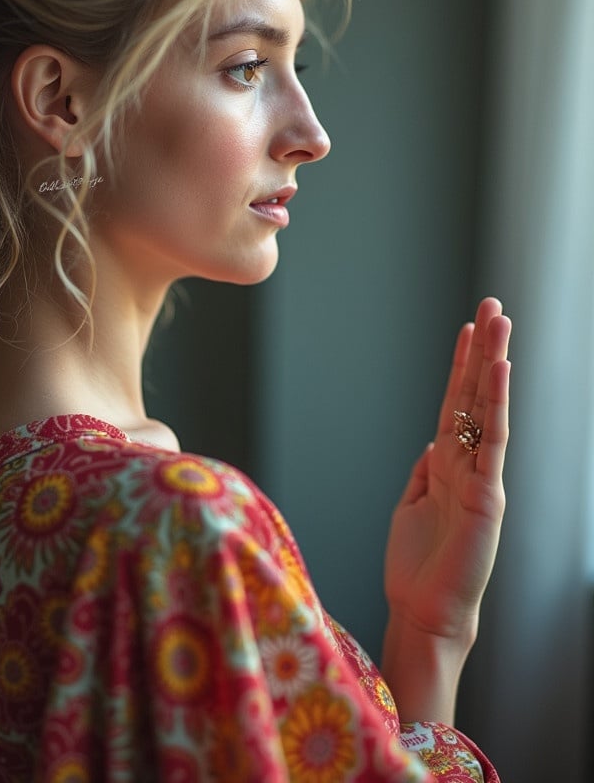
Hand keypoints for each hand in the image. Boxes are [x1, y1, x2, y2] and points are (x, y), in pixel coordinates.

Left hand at [381, 298, 510, 721]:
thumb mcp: (413, 503)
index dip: (461, 365)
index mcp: (449, 463)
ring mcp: (482, 476)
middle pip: (477, 395)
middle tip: (492, 305)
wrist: (424, 610)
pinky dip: (497, 404)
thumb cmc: (417, 565)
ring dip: (494, 363)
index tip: (467, 328)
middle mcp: (469, 462)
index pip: (457, 403)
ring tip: (501, 323)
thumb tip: (434, 441)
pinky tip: (500, 371)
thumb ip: (427, 470)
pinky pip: (493, 440)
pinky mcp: (488, 495)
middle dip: (483, 350)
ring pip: (489, 408)